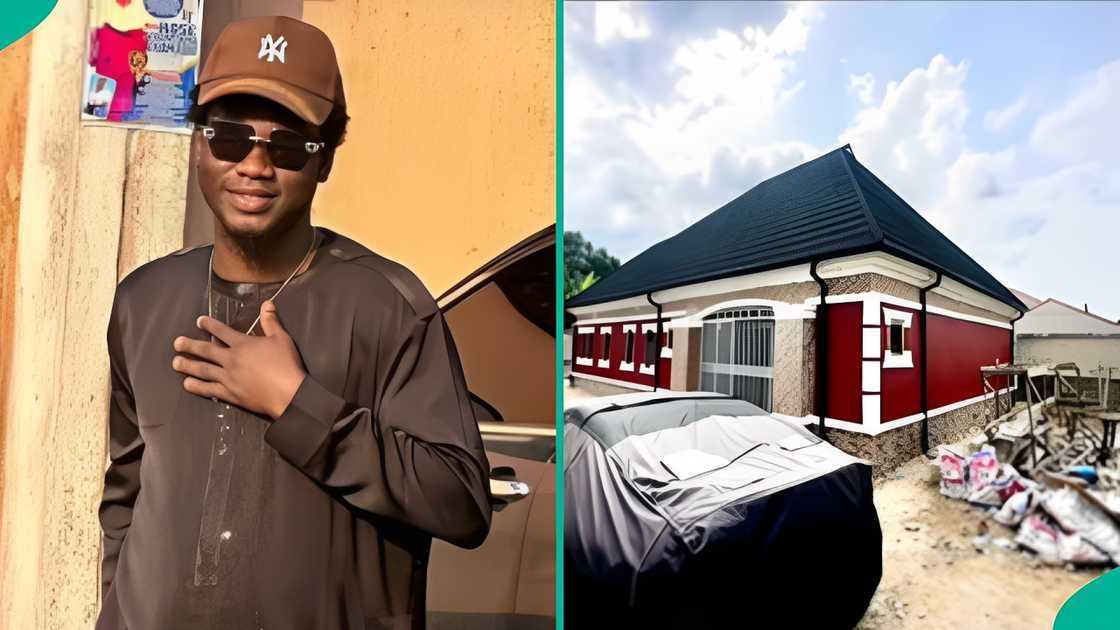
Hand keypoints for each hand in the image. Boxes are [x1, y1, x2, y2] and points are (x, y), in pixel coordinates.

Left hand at [171, 300, 305, 419]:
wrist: (288, 393)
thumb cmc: (286, 364)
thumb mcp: (281, 338)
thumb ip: (271, 321)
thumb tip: (266, 304)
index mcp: (243, 344)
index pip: (222, 331)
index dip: (209, 325)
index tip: (199, 321)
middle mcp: (231, 359)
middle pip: (206, 350)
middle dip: (189, 345)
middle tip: (176, 343)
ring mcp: (228, 377)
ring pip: (203, 369)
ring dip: (188, 365)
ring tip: (175, 363)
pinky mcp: (230, 393)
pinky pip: (209, 389)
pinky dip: (197, 386)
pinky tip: (187, 384)